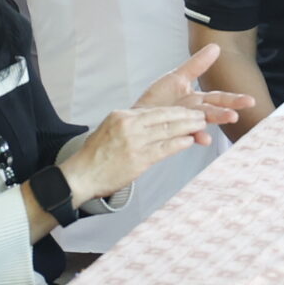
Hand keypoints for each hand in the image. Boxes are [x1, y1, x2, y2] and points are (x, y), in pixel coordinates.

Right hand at [60, 51, 242, 203]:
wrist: (82, 175)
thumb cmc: (95, 155)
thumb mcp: (109, 128)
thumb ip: (130, 123)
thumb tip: (151, 121)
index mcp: (121, 115)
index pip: (154, 110)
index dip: (175, 109)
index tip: (188, 109)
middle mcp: (129, 125)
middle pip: (164, 117)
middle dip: (186, 115)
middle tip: (201, 114)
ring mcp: (135, 142)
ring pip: (168, 131)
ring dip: (188, 127)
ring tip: (201, 124)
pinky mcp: (139, 159)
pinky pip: (165, 149)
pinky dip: (179, 143)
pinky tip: (189, 141)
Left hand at [133, 43, 255, 129]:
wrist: (138, 117)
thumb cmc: (158, 99)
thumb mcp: (177, 77)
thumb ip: (197, 64)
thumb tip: (216, 46)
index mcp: (197, 100)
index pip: (219, 98)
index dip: (234, 100)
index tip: (250, 100)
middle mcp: (192, 114)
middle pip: (211, 112)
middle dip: (224, 114)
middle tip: (235, 116)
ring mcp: (182, 125)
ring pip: (199, 124)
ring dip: (208, 125)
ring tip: (211, 126)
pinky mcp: (170, 135)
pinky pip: (183, 137)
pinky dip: (191, 137)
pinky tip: (197, 137)